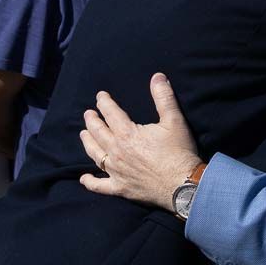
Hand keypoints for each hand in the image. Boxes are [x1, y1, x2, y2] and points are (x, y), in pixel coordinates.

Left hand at [79, 73, 201, 211]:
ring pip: (95, 154)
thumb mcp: (174, 120)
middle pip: (98, 133)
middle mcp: (116, 151)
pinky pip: (99, 185)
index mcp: (127, 134)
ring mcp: (116, 171)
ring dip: (88, 143)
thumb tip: (157, 76)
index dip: (104, 103)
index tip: (100, 96)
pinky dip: (90, 182)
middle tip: (88, 114)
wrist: (182, 184)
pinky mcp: (120, 188)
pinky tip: (83, 178)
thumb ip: (163, 97)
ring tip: (83, 134)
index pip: (111, 113)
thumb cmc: (179, 152)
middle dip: (92, 121)